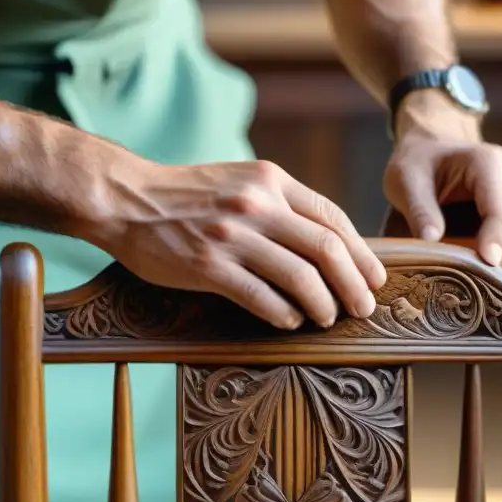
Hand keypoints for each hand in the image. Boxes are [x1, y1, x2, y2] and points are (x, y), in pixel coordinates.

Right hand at [98, 160, 386, 329]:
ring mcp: (232, 235)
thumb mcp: (242, 182)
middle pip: (327, 249)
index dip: (361, 253)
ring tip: (328, 318)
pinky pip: (262, 297)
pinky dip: (284, 314)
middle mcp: (257, 204)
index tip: (374, 278)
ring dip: (323, 305)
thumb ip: (281, 205)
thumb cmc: (189, 196)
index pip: (333, 217)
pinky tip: (290, 321)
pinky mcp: (208, 266)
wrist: (128, 200)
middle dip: (354, 285)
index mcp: (270, 180)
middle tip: (364, 309)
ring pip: (300, 277)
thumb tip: (328, 245)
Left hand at [383, 92, 501, 270]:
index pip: (501, 209)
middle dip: (493, 254)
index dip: (495, 239)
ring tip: (470, 251)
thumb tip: (431, 241)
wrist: (437, 147)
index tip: (487, 262)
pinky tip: (488, 243)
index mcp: (487, 162)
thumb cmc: (419, 163)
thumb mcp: (404, 180)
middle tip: (459, 263)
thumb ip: (419, 210)